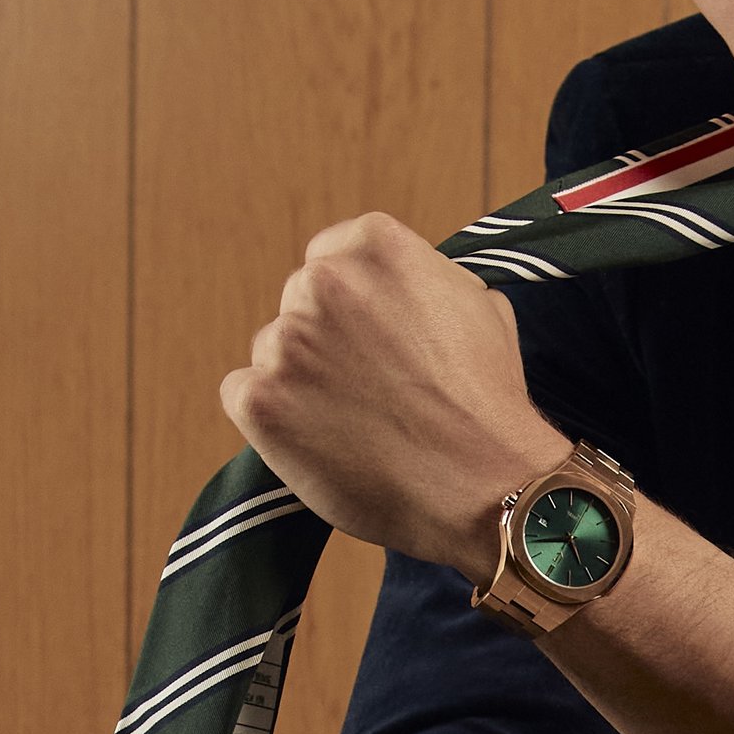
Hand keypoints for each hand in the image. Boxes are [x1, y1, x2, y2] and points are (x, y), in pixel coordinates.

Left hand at [219, 213, 542, 578]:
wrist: (485, 487)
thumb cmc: (489, 405)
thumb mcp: (482, 307)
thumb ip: (427, 281)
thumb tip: (403, 289)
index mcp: (375, 246)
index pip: (332, 257)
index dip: (353, 306)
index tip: (372, 338)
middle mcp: (323, 282)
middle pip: (300, 304)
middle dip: (327, 342)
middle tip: (371, 390)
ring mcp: (285, 341)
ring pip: (274, 352)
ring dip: (302, 381)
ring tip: (357, 425)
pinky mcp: (258, 399)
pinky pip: (244, 395)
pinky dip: (272, 419)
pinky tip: (321, 442)